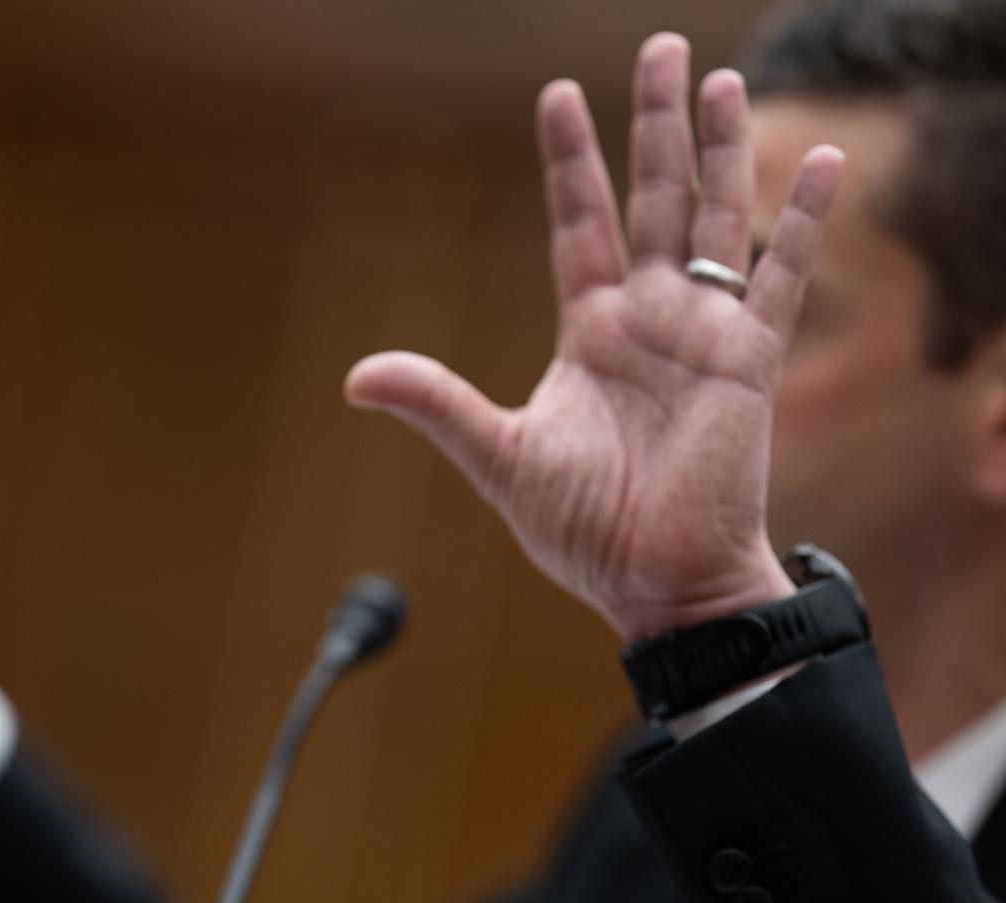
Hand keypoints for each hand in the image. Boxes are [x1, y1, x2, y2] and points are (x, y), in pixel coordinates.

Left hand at [344, 34, 843, 641]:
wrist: (656, 582)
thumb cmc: (584, 529)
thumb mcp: (499, 456)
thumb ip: (438, 405)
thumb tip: (355, 377)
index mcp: (588, 331)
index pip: (579, 223)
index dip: (571, 161)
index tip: (560, 94)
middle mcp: (648, 318)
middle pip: (653, 198)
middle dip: (653, 126)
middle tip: (659, 49)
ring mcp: (702, 333)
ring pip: (714, 218)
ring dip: (719, 150)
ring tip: (718, 78)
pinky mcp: (750, 361)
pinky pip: (781, 275)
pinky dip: (800, 219)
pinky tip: (815, 159)